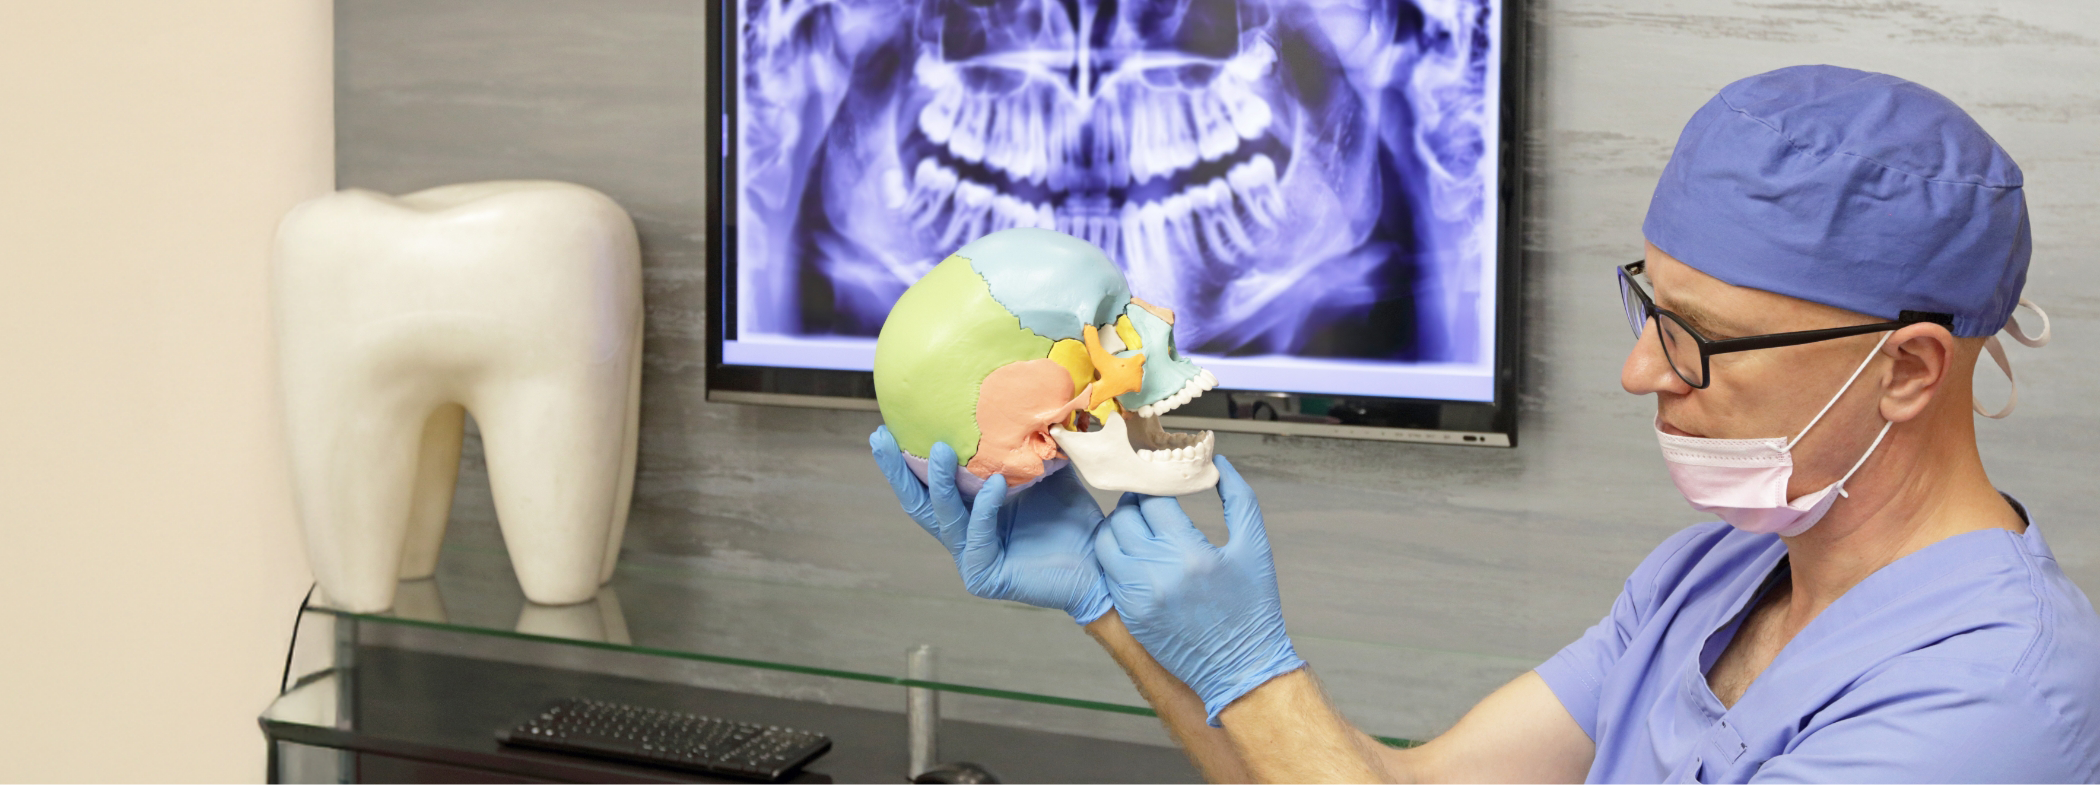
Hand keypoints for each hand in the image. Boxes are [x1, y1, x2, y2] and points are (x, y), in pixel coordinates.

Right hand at [870, 426, 1112, 623]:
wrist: (1102, 559)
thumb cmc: (1072, 517)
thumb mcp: (1046, 470)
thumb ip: (1027, 442)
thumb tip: (1020, 397)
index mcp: (971, 509)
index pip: (931, 483)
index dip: (907, 459)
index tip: (888, 425)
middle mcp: (964, 532)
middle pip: (919, 502)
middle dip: (897, 471)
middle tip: (880, 438)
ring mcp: (970, 556)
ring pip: (943, 517)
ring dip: (939, 482)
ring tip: (940, 450)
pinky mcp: (983, 575)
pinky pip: (976, 535)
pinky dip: (984, 508)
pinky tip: (995, 484)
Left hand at [1094, 456, 1303, 724]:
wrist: (1242, 668)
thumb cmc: (1253, 606)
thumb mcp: (1255, 547)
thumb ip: (1239, 498)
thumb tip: (1217, 462)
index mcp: (1189, 553)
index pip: (1153, 502)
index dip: (1157, 487)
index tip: (1163, 484)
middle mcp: (1156, 574)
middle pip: (1124, 518)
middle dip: (1136, 504)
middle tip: (1150, 501)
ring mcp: (1136, 597)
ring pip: (1107, 542)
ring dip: (1119, 527)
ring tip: (1139, 525)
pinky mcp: (1128, 614)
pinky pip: (1107, 571)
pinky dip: (1115, 555)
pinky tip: (1134, 552)